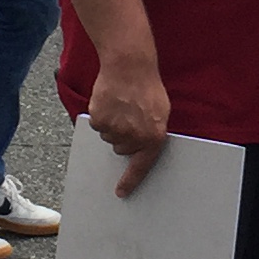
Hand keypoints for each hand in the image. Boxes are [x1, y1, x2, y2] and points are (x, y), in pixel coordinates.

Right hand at [89, 51, 171, 193]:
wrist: (129, 65)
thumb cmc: (147, 86)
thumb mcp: (161, 112)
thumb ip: (152, 132)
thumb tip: (144, 145)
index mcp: (153, 137)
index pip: (141, 167)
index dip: (130, 182)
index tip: (120, 193)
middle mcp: (134, 137)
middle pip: (122, 149)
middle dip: (125, 137)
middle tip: (129, 116)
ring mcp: (115, 130)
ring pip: (109, 137)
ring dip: (113, 125)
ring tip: (121, 105)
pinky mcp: (99, 120)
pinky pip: (98, 126)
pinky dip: (102, 116)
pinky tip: (110, 102)